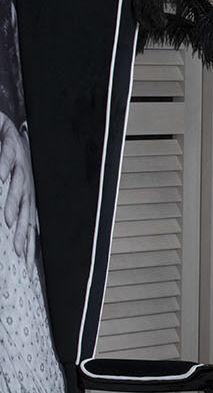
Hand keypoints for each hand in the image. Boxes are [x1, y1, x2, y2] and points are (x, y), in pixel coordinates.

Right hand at [0, 112, 36, 267]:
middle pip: (27, 209)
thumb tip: (6, 227)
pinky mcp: (11, 142)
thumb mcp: (4, 185)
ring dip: (13, 204)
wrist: (3, 125)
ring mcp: (21, 161)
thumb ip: (6, 208)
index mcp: (25, 191)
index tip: (28, 268)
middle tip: (20, 253)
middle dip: (24, 233)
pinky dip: (4, 166)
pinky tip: (1, 177)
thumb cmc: (3, 154)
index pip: (29, 220)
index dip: (30, 243)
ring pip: (20, 185)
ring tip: (8, 222)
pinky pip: (8, 155)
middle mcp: (26, 179)